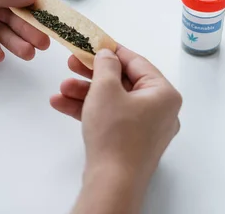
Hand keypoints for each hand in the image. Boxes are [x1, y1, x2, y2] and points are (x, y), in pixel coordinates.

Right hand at [51, 47, 181, 178]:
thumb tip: (107, 55)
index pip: (136, 62)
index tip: (94, 43)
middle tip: (72, 62)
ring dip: (85, 93)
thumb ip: (106, 65)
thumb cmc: (115, 133)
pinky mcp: (130, 142)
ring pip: (113, 101)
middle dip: (92, 74)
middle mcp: (159, 110)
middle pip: (122, 82)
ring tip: (61, 89)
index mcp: (163, 93)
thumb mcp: (105, 89)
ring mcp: (145, 128)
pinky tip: (62, 104)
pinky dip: (89, 110)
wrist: (112, 182)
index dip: (112, 51)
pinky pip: (110, 118)